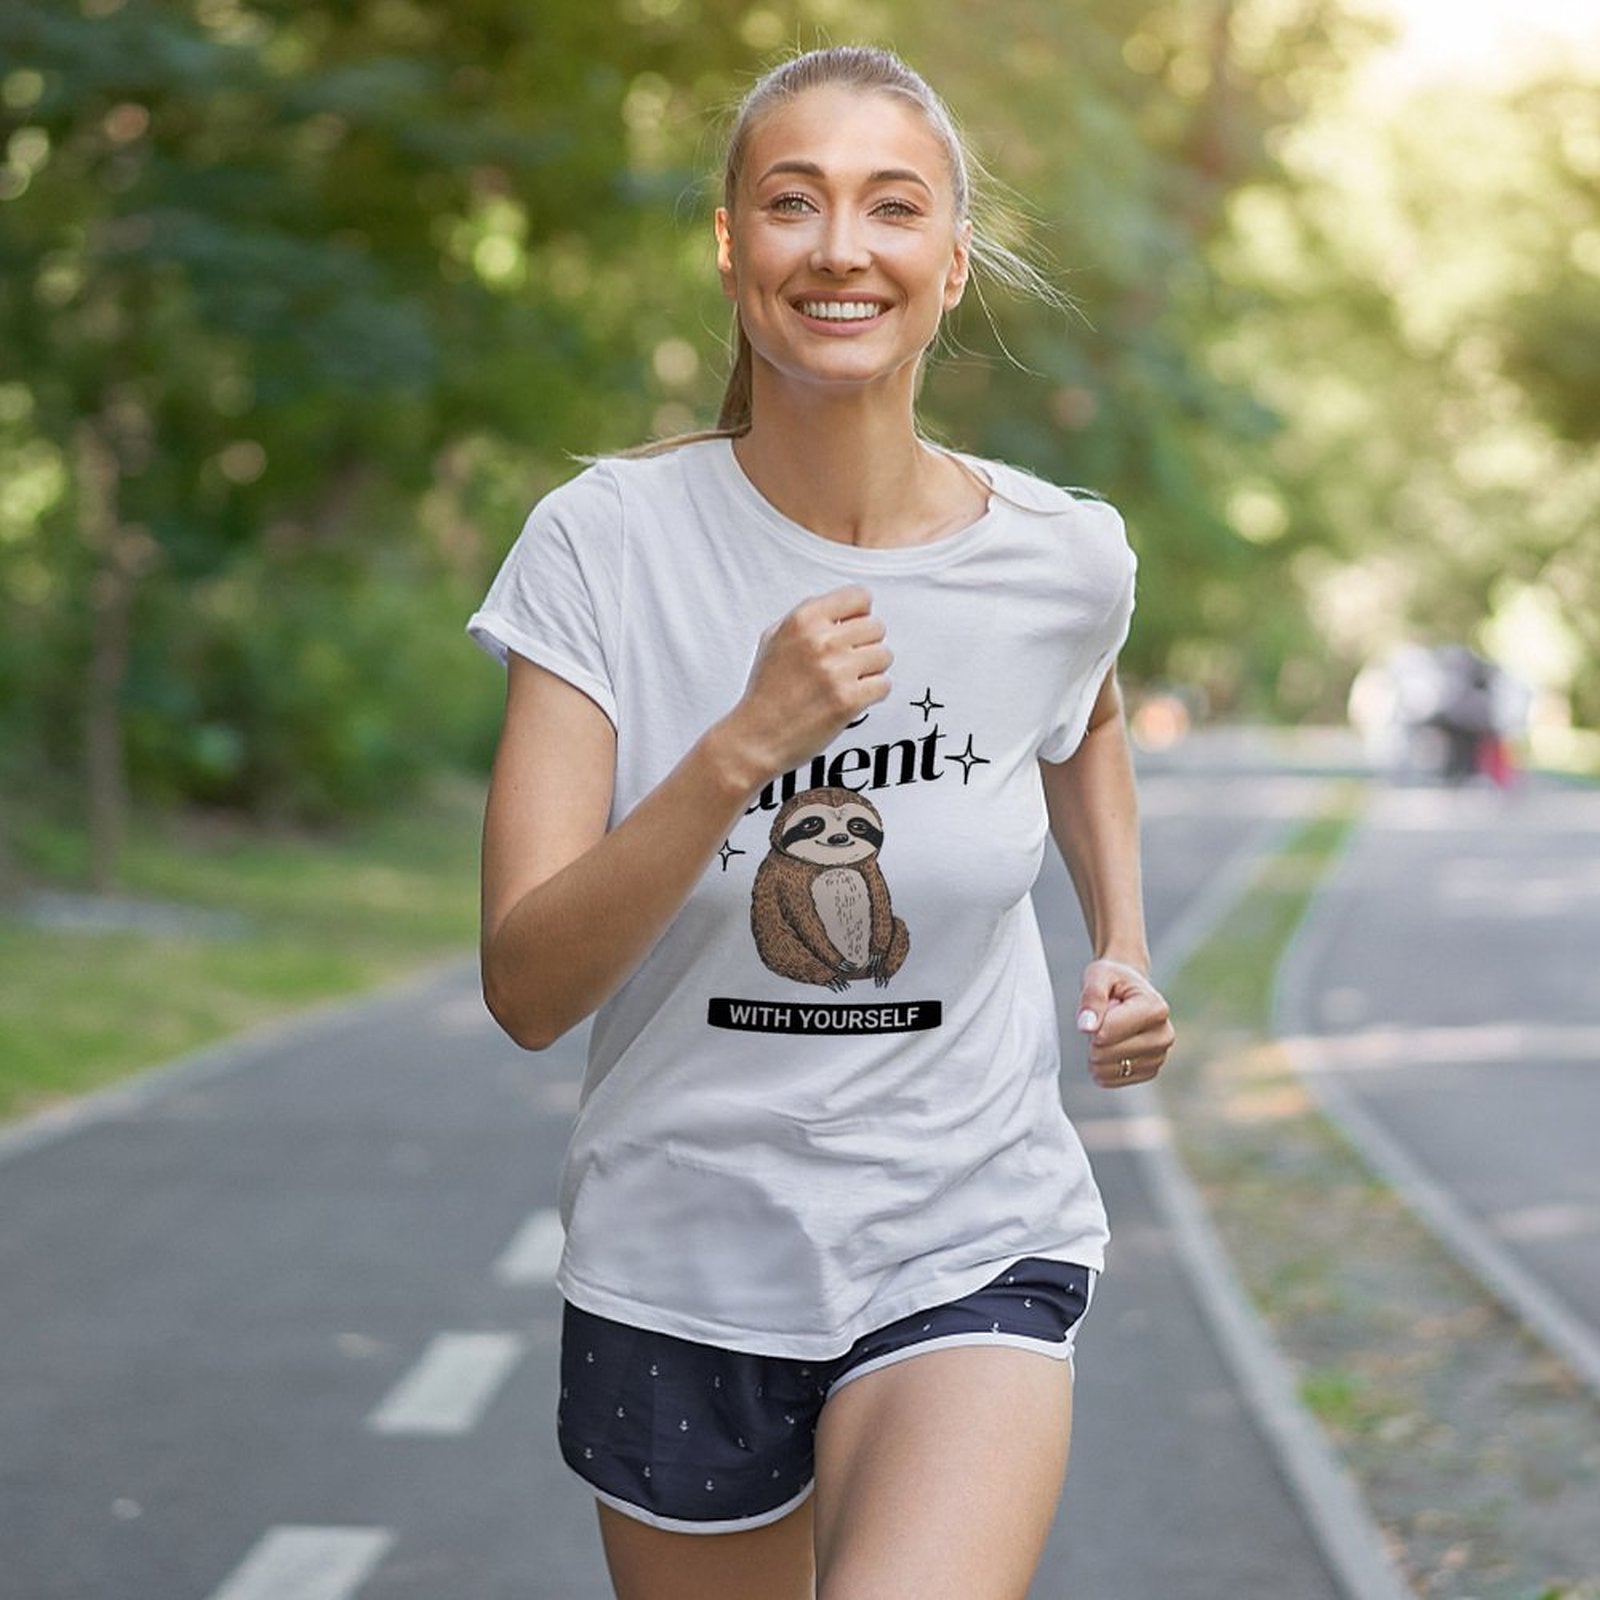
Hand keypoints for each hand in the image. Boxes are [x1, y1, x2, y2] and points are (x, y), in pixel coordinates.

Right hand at [721, 585, 891, 781]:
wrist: (755, 737)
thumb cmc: (765, 692)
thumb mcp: (774, 639)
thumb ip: (807, 619)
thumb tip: (842, 610)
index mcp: (803, 620)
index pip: (860, 596)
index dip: (860, 615)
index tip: (852, 630)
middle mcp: (821, 641)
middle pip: (877, 627)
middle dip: (866, 645)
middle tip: (847, 663)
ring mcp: (836, 670)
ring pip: (884, 656)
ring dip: (871, 671)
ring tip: (848, 682)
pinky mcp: (848, 700)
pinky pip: (884, 685)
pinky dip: (873, 694)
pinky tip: (852, 699)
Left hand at [1076, 959, 1172, 1087]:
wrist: (1129, 991)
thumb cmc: (1113, 980)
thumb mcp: (1098, 975)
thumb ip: (1092, 998)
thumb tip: (1087, 1027)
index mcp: (1156, 1008)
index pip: (1107, 1032)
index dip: (1091, 1022)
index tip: (1099, 1007)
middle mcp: (1164, 1035)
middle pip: (1104, 1052)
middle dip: (1093, 1037)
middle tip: (1104, 1019)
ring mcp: (1159, 1057)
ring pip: (1105, 1069)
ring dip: (1095, 1052)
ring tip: (1109, 1032)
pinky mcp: (1149, 1072)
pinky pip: (1109, 1080)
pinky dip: (1101, 1066)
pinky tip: (1110, 1047)